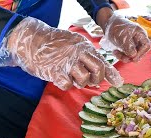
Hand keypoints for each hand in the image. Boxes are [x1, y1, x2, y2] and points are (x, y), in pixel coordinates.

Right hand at [0, 17, 122, 89]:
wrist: (32, 40)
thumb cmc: (57, 45)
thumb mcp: (76, 45)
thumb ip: (91, 57)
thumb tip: (108, 73)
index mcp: (84, 47)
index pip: (103, 62)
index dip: (111, 74)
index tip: (119, 83)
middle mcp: (78, 53)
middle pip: (98, 70)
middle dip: (96, 79)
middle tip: (89, 79)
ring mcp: (66, 62)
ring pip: (84, 79)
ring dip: (80, 82)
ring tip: (72, 76)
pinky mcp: (54, 71)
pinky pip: (67, 85)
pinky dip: (66, 84)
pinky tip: (61, 78)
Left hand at [98, 12, 150, 62]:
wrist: (108, 26)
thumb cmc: (117, 27)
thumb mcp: (123, 36)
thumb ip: (129, 46)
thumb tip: (134, 55)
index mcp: (141, 34)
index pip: (146, 46)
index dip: (141, 53)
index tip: (134, 58)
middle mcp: (138, 41)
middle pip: (140, 53)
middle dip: (131, 57)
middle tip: (123, 57)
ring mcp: (133, 46)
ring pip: (132, 57)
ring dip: (124, 57)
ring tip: (116, 52)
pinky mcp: (127, 49)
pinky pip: (126, 57)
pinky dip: (120, 56)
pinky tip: (115, 51)